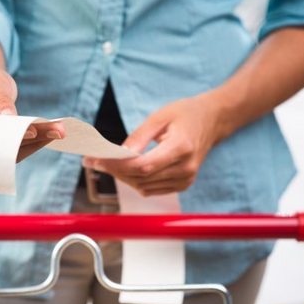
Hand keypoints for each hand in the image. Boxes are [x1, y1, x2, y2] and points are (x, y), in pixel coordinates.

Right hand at [0, 65, 64, 161]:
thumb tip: (8, 119)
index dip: (4, 135)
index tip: (30, 132)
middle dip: (27, 140)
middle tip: (55, 132)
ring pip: (7, 152)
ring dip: (35, 143)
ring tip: (59, 131)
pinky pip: (14, 151)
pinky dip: (34, 143)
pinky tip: (51, 133)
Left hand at [83, 92, 223, 195]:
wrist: (212, 121)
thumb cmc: (185, 114)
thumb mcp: (160, 116)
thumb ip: (138, 137)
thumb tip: (118, 154)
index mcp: (182, 147)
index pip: (143, 165)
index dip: (117, 166)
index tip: (96, 160)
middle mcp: (185, 168)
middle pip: (141, 178)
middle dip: (113, 170)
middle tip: (91, 161)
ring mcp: (186, 179)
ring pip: (144, 186)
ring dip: (122, 177)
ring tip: (104, 164)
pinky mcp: (182, 185)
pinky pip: (151, 189)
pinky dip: (134, 181)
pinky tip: (123, 170)